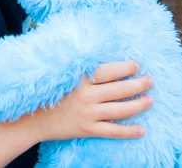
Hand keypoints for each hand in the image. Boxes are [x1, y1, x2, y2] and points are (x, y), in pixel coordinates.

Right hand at [27, 60, 153, 143]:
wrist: (31, 118)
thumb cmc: (45, 90)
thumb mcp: (57, 73)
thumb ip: (74, 64)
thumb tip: (91, 51)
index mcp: (78, 77)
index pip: (107, 70)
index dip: (124, 67)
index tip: (136, 64)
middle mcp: (85, 94)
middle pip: (118, 89)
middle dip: (138, 84)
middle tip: (150, 80)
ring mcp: (87, 113)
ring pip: (120, 110)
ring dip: (138, 105)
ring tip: (151, 100)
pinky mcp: (87, 129)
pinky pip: (113, 131)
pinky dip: (129, 131)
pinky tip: (142, 129)